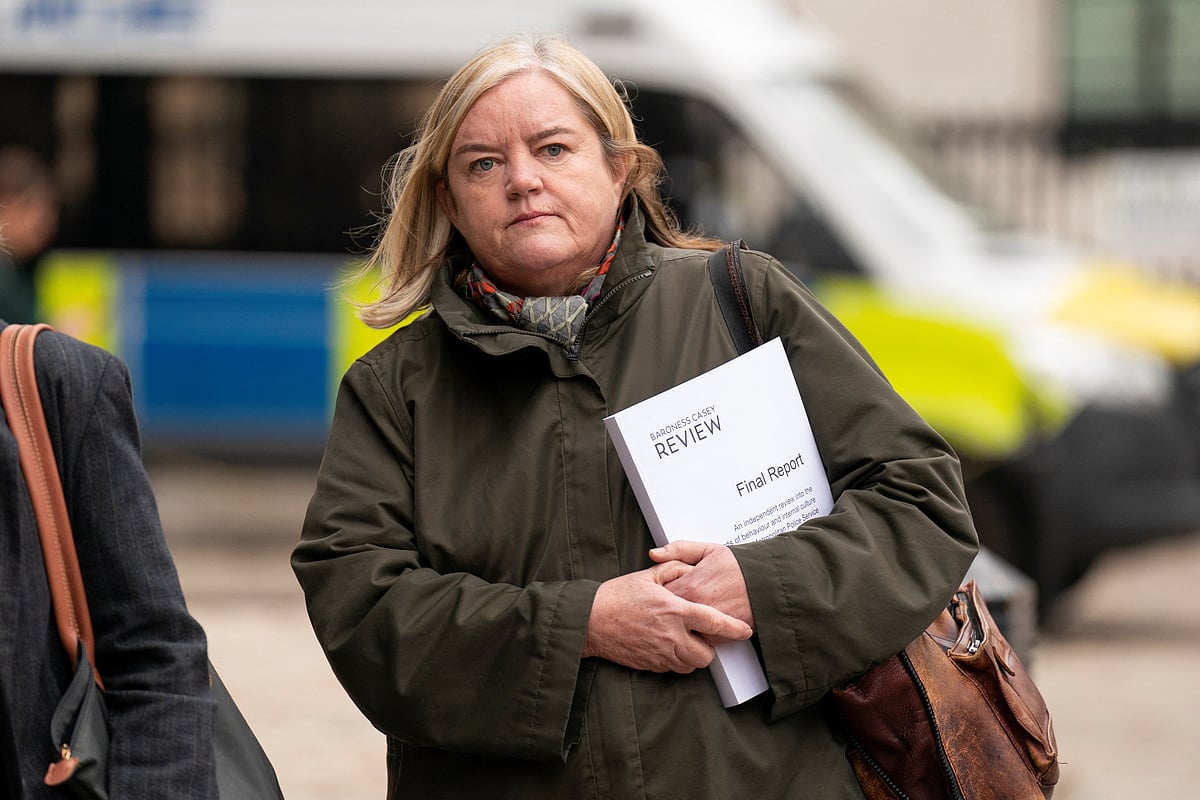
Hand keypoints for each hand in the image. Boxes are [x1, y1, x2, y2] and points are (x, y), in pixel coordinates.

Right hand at [583, 562, 752, 672]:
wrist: (589, 621)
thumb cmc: (616, 597)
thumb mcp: (647, 576)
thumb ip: (673, 569)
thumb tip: (688, 569)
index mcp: (675, 610)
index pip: (714, 623)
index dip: (734, 629)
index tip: (745, 630)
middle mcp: (671, 636)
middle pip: (707, 655)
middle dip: (709, 647)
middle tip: (701, 635)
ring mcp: (661, 654)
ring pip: (691, 665)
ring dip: (693, 655)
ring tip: (683, 640)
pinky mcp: (651, 665)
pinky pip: (673, 669)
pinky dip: (676, 661)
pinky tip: (667, 646)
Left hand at [649, 541, 755, 631]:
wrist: (768, 583)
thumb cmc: (739, 567)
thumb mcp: (708, 550)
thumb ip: (678, 549)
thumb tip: (655, 554)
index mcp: (689, 587)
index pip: (657, 597)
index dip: (655, 594)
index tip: (657, 592)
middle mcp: (696, 609)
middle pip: (667, 617)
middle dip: (665, 612)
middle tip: (666, 605)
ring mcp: (708, 625)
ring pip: (682, 632)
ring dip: (680, 625)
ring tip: (684, 614)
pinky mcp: (719, 637)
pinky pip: (700, 640)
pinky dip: (697, 633)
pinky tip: (699, 622)